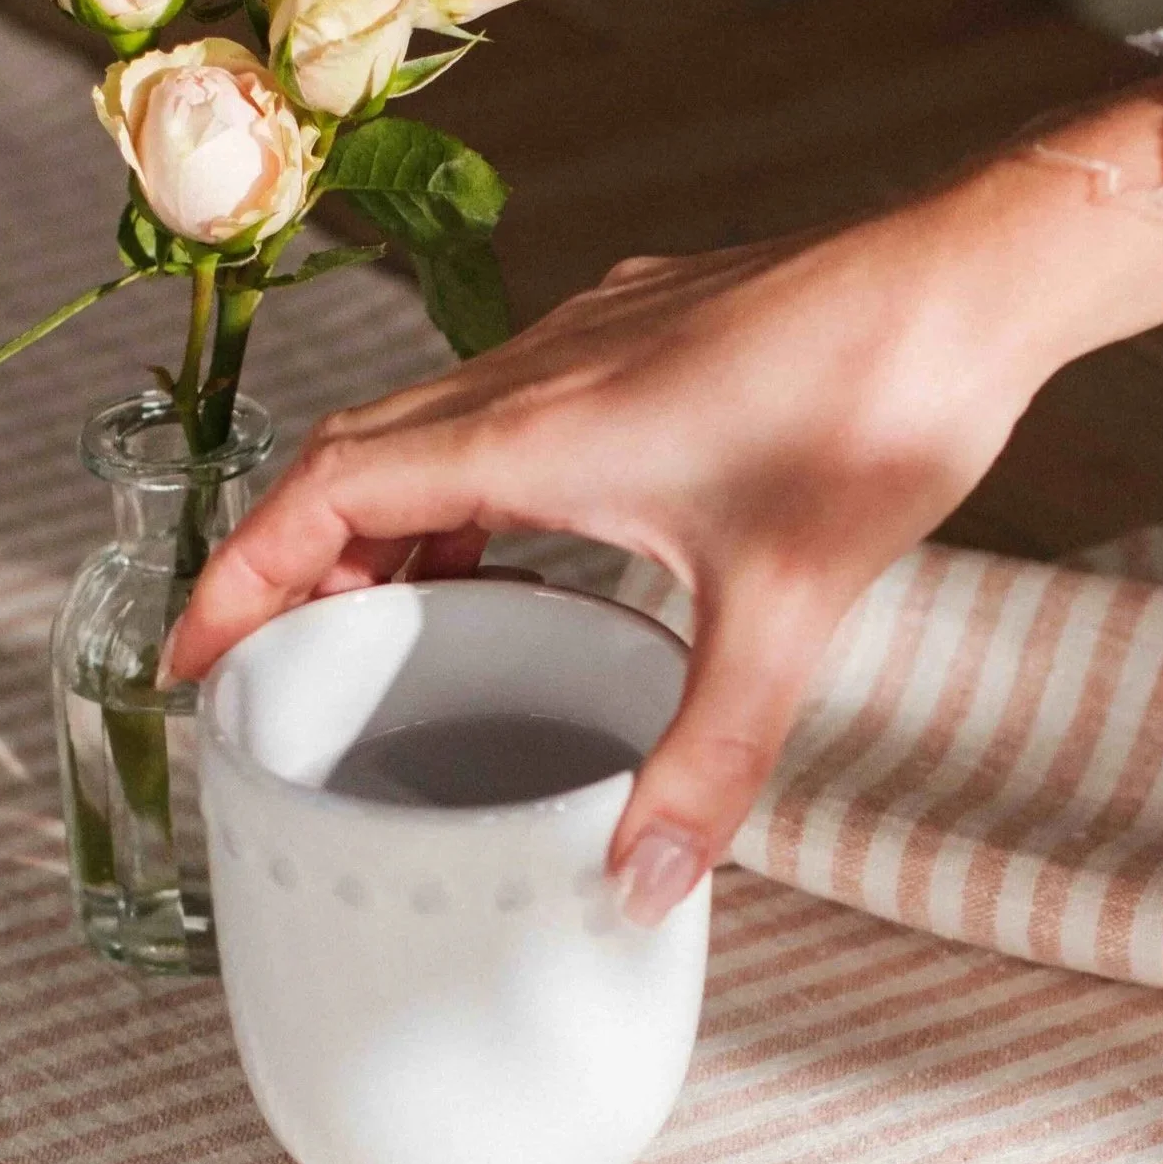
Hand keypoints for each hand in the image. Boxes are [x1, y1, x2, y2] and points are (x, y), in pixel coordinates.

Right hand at [164, 81, 1162, 920]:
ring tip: (393, 621)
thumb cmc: (877, 411)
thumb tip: (638, 881)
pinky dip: (473, 482)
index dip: (240, 576)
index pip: (325, 492)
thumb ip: (708, 759)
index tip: (194, 658)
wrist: (968, 282)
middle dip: (298, 564)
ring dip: (390, 520)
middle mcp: (536, 370)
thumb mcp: (782, 613)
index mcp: (533, 431)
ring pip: (431, 425)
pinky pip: (505, 406)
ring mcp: (589, 338)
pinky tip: (530, 545)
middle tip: (283, 665)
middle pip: (355, 456)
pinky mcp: (641, 329)